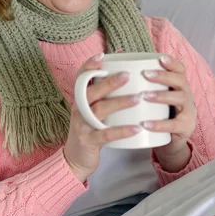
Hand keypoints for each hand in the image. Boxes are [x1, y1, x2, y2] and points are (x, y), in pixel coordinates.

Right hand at [64, 53, 141, 181]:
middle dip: (109, 82)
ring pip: (99, 110)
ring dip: (119, 103)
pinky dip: (121, 131)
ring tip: (138, 98)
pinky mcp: (88, 141)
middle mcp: (78, 109)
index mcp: (80, 99)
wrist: (76, 159)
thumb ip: (104, 91)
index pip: (80, 78)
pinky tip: (136, 128)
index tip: (102, 56)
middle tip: (128, 75)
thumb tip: (123, 64)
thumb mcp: (93, 109)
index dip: (89, 66)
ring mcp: (82, 125)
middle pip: (91, 91)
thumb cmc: (91, 129)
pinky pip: (105, 135)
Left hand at [142, 54, 196, 171]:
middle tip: (145, 74)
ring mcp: (188, 111)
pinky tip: (146, 124)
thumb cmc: (159, 112)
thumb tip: (118, 52)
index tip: (160, 57)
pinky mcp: (184, 128)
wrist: (171, 141)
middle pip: (181, 80)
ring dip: (162, 96)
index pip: (180, 69)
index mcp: (179, 85)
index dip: (172, 62)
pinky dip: (160, 124)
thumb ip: (140, 78)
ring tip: (144, 96)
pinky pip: (174, 125)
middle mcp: (186, 95)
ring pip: (179, 99)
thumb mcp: (153, 95)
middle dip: (163, 76)